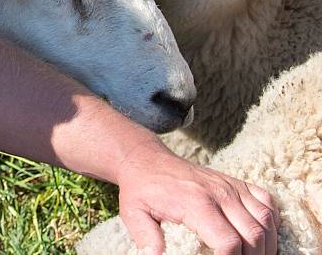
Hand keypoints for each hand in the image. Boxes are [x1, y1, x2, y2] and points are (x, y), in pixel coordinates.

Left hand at [114, 138, 278, 254]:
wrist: (146, 161)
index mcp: (196, 203)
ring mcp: (230, 186)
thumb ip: (147, 239)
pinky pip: (267, 202)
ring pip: (266, 220)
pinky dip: (271, 221)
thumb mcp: (134, 215)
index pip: (229, 241)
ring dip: (266, 244)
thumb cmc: (142, 190)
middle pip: (254, 235)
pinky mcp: (236, 182)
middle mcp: (219, 193)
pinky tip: (261, 235)